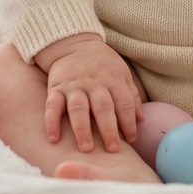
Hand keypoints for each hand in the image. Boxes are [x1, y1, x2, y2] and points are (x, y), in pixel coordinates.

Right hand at [36, 34, 143, 153]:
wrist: (74, 44)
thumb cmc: (102, 64)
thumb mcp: (122, 73)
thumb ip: (132, 96)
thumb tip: (141, 120)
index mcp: (113, 80)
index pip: (124, 102)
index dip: (129, 121)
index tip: (131, 140)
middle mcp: (94, 83)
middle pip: (103, 107)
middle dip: (108, 129)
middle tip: (113, 149)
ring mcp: (74, 85)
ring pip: (78, 108)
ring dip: (82, 129)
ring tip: (86, 148)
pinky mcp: (56, 88)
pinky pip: (52, 105)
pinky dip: (51, 121)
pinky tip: (53, 138)